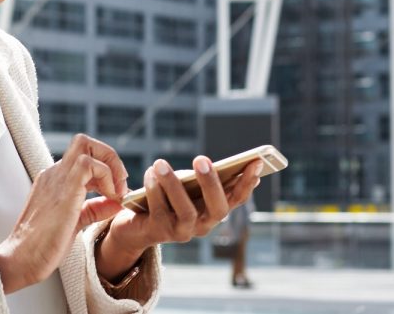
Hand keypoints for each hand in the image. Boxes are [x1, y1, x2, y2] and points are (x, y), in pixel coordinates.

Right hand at [0, 134, 127, 292]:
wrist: (21, 260)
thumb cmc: (43, 246)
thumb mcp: (75, 222)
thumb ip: (94, 209)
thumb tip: (116, 202)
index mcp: (54, 180)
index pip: (83, 156)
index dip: (105, 169)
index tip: (115, 192)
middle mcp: (54, 173)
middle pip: (84, 142)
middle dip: (109, 157)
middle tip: (119, 184)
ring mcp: (56, 178)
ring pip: (86, 145)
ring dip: (110, 165)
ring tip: (116, 192)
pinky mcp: (64, 189)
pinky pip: (89, 164)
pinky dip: (107, 176)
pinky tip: (110, 197)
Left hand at [96, 156, 262, 280]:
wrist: (136, 225)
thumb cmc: (167, 197)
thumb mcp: (186, 185)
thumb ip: (201, 179)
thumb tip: (213, 166)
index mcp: (215, 211)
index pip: (238, 198)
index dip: (248, 182)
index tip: (256, 162)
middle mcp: (204, 226)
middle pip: (218, 209)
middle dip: (211, 183)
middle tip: (201, 159)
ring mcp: (183, 232)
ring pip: (186, 212)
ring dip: (173, 185)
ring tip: (160, 163)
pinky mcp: (160, 233)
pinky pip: (159, 210)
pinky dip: (154, 189)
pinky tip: (150, 172)